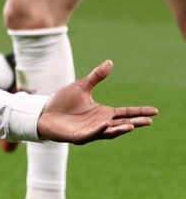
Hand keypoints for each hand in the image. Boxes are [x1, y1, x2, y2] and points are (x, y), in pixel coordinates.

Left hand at [37, 60, 157, 144]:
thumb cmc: (62, 101)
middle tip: (149, 121)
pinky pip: (91, 134)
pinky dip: (99, 130)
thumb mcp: (82, 86)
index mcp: (103, 113)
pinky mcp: (78, 137)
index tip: (155, 111)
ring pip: (109, 132)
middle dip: (135, 123)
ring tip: (132, 126)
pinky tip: (106, 124)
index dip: (139, 112)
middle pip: (121, 124)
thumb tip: (110, 62)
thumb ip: (96, 77)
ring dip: (120, 129)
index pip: (125, 112)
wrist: (43, 112)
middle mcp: (100, 123)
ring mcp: (90, 131)